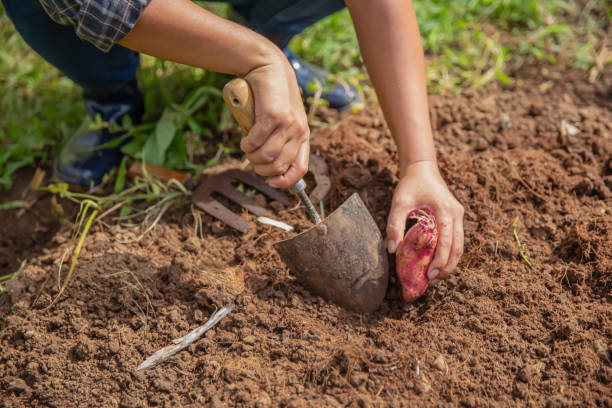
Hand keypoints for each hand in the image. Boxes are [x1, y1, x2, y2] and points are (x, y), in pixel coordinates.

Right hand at [242, 57, 309, 188]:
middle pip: (279, 166)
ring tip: (247, 148)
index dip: (286, 181)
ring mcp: (288, 124)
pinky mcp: (273, 115)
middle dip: (261, 168)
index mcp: (303, 136)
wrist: (269, 67)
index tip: (271, 182)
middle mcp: (299, 132)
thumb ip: (280, 141)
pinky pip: (257, 141)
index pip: (300, 169)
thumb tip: (269, 166)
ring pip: (267, 157)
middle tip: (252, 158)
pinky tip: (245, 141)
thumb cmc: (272, 97)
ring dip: (252, 157)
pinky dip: (247, 145)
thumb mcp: (282, 121)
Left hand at [386, 161, 463, 283]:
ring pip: (460, 246)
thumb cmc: (410, 185)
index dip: (440, 261)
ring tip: (436, 277)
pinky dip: (449, 254)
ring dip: (450, 262)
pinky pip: (456, 240)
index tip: (429, 275)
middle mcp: (456, 213)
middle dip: (447, 267)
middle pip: (458, 248)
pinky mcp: (456, 217)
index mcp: (445, 209)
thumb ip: (394, 224)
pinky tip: (437, 263)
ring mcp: (458, 215)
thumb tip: (392, 249)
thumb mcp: (398, 202)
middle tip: (432, 281)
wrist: (422, 168)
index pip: (447, 241)